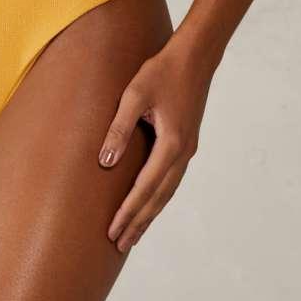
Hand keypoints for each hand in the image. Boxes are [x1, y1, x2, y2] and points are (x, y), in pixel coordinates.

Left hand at [98, 29, 215, 252]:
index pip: (145, 188)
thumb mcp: (134, 94)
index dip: (128, 212)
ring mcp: (188, 150)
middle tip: (119, 244)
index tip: (112, 231)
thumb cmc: (162, 71)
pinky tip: (150, 203)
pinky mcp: (187, 143)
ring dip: (150, 214)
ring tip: (133, 233)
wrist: (195, 57)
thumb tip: (106, 164)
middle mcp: (183, 153)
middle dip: (139, 222)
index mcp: (171, 144)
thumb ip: (119, 128)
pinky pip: (171, 180)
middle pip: (158, 198)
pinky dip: (159, 197)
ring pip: (167, 192)